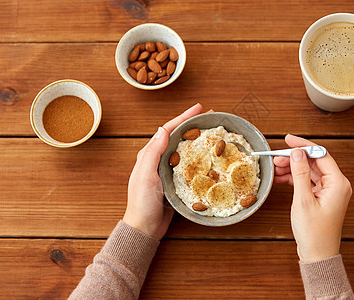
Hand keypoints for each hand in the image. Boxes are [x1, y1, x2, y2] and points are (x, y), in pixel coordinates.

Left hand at [123, 103, 203, 239]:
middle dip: (192, 124)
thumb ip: (153, 153)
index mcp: (149, 155)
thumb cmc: (142, 202)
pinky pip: (189, 164)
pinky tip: (208, 157)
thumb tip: (162, 130)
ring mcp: (167, 171)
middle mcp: (158, 160)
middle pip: (177, 136)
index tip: (198, 109)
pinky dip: (198, 157)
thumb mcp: (145, 176)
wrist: (145, 227)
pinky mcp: (175, 182)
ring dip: (197, 138)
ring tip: (211, 132)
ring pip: (184, 149)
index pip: (168, 130)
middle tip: (209, 117)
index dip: (183, 117)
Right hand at [274, 134, 351, 262]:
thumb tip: (297, 154)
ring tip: (276, 167)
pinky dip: (295, 178)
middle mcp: (336, 185)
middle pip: (314, 161)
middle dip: (295, 157)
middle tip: (277, 156)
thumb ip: (300, 174)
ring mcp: (329, 191)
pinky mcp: (322, 197)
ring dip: (293, 167)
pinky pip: (308, 181)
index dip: (303, 145)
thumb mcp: (303, 200)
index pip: (321, 154)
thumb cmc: (315, 233)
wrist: (317, 254)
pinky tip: (281, 177)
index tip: (288, 140)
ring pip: (309, 170)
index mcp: (338, 183)